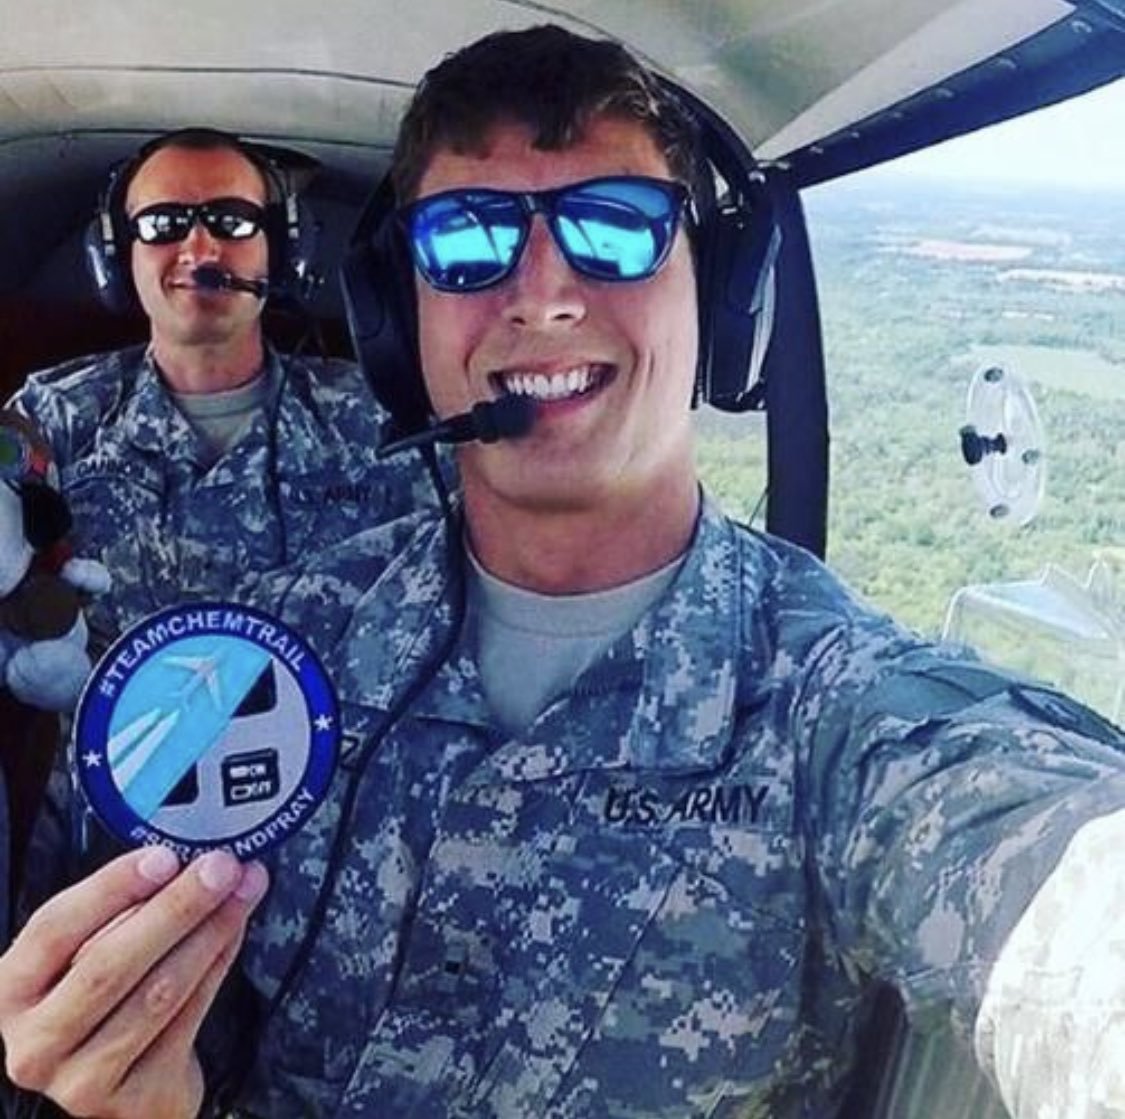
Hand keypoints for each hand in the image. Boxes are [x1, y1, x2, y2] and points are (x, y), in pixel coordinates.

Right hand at [0, 846, 267, 1118]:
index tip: (164, 857)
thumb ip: (121, 912)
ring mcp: (82, 1080)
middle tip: (220, 868)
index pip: (53, 929)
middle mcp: (36, 1043)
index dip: (110, 889)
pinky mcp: (134, 1099)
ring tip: (242, 890)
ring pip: (157, 992)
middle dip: (175, 908)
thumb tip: (189, 858)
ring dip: (209, 932)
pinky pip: (188, 1018)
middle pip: (109, 965)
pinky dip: (218, 964)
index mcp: (13, 992)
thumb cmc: (104, 1001)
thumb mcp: (88, 955)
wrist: (126, 1086)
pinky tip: (235, 930)